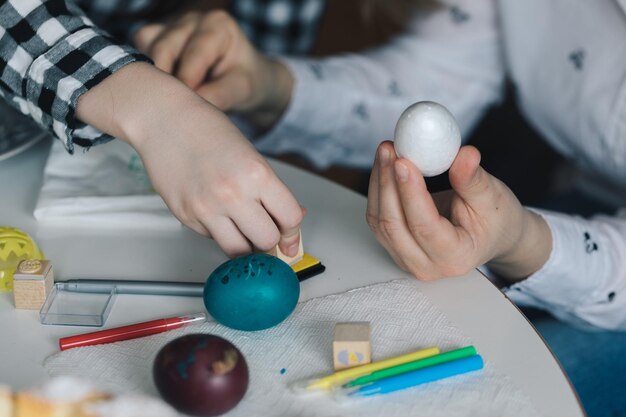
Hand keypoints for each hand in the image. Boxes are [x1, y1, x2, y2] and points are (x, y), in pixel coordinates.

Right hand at [76, 62, 302, 257]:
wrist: (163, 120)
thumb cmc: (207, 130)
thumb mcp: (252, 156)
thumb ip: (272, 191)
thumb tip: (294, 219)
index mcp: (256, 173)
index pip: (290, 218)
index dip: (292, 232)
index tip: (290, 237)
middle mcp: (232, 193)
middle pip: (267, 241)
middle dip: (270, 240)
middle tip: (265, 232)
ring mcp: (206, 208)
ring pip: (239, 251)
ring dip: (245, 244)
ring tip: (243, 229)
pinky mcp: (186, 216)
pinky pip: (213, 238)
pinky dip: (220, 232)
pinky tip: (216, 212)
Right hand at [134, 10, 292, 129]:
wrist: (242, 80)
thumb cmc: (244, 81)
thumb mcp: (241, 90)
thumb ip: (218, 96)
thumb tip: (188, 108)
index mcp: (217, 25)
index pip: (193, 55)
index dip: (187, 84)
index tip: (186, 109)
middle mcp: (192, 20)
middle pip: (164, 49)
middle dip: (166, 82)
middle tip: (170, 111)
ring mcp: (171, 27)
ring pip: (147, 49)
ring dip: (153, 77)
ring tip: (166, 102)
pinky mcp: (155, 39)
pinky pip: (138, 52)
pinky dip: (145, 74)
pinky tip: (159, 92)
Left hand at [366, 141, 550, 281]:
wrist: (491, 235)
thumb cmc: (495, 220)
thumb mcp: (492, 197)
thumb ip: (473, 179)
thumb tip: (464, 155)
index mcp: (455, 257)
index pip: (424, 226)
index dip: (410, 193)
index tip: (403, 162)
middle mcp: (426, 265)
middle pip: (394, 225)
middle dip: (387, 183)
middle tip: (389, 149)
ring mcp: (406, 258)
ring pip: (379, 221)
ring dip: (378, 183)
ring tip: (387, 150)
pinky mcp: (395, 245)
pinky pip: (377, 218)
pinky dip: (378, 189)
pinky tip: (385, 165)